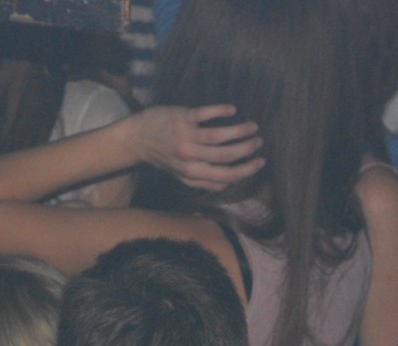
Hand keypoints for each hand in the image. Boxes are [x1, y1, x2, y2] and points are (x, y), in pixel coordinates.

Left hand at [131, 105, 264, 191]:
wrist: (137, 139)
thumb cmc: (163, 158)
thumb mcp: (182, 177)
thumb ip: (205, 182)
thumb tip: (230, 183)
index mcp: (193, 173)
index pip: (227, 175)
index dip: (247, 169)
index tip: (260, 161)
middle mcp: (190, 156)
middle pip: (227, 155)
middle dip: (248, 149)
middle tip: (259, 142)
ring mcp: (186, 135)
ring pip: (220, 135)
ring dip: (241, 131)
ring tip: (252, 127)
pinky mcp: (182, 117)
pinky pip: (206, 113)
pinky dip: (222, 111)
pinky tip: (232, 110)